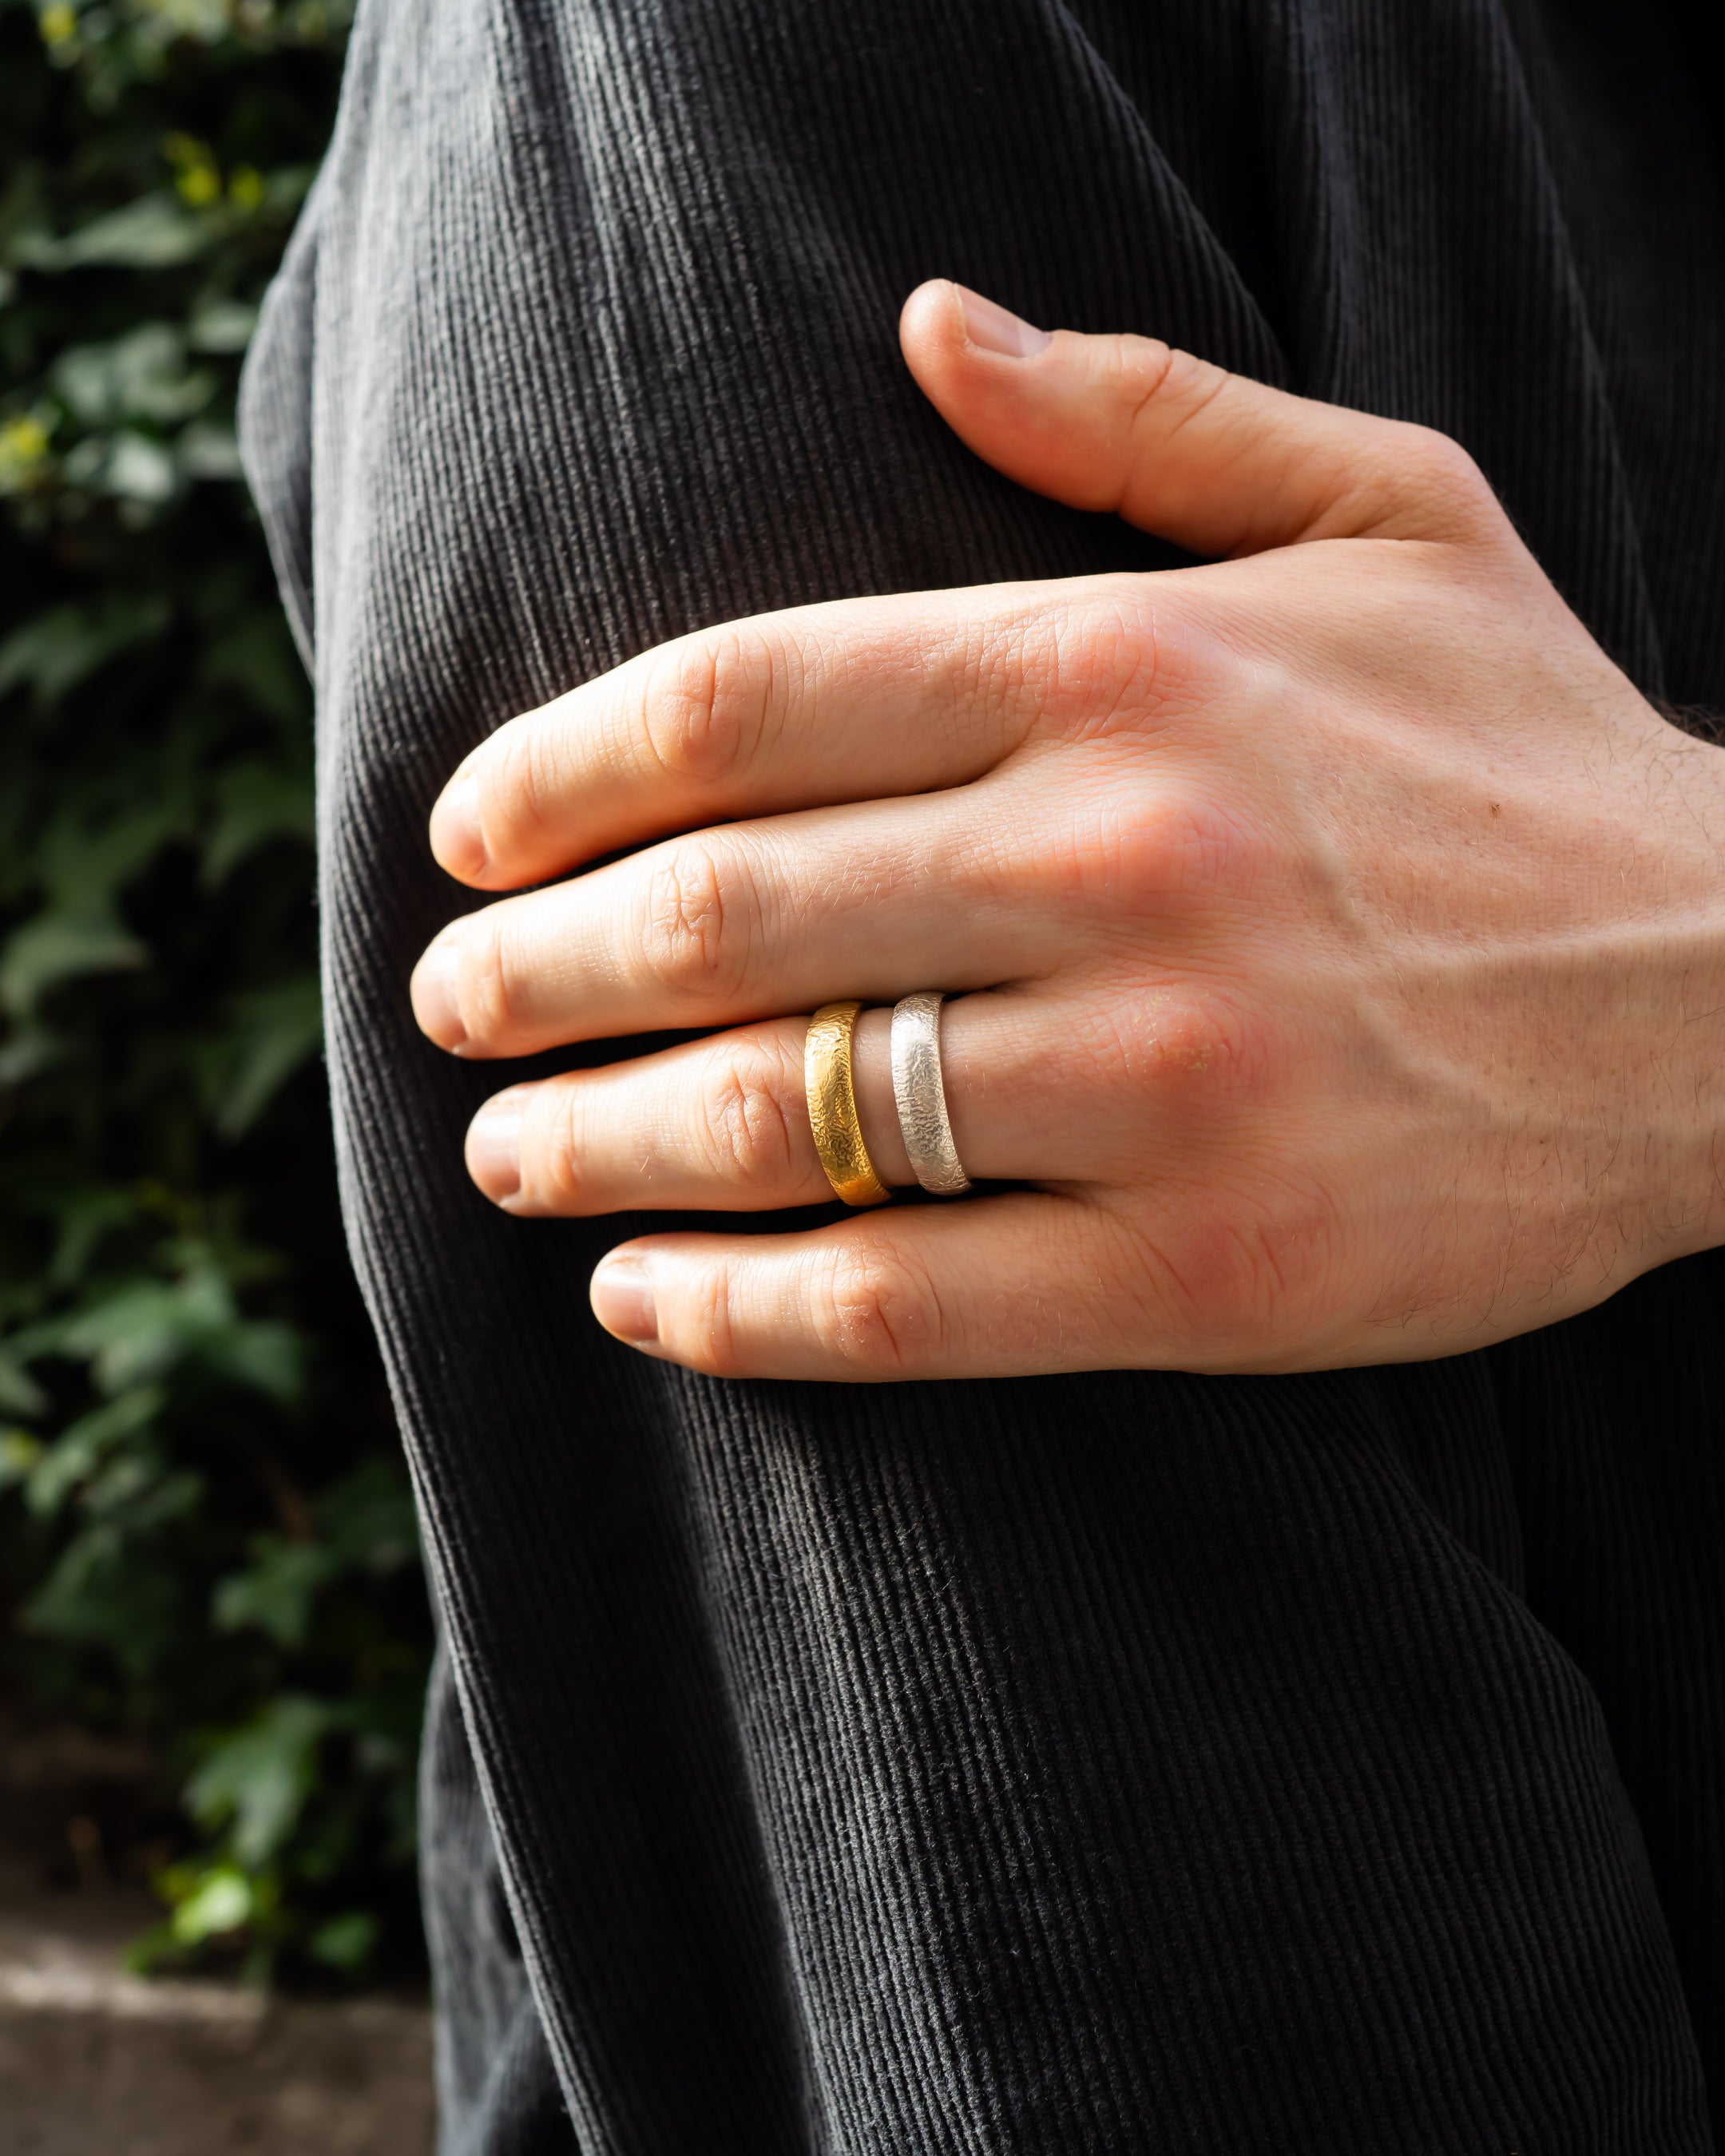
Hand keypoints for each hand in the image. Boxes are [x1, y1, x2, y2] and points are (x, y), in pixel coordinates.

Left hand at [409, 281, 1724, 1380]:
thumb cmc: (1534, 757)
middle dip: (532, 971)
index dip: (558, 774)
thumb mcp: (1383, 511)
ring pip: (781, 1117)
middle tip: (452, 1004)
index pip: (745, 705)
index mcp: (1128, 670)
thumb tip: (923, 322)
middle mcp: (1120, 864)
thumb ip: (1139, 414)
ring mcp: (1160, 1081)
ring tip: (504, 1150)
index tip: (469, 836)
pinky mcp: (1204, 1272)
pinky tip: (641, 1299)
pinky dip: (735, 1311)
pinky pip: (900, 1307)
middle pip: (718, 917)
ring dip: (592, 1142)